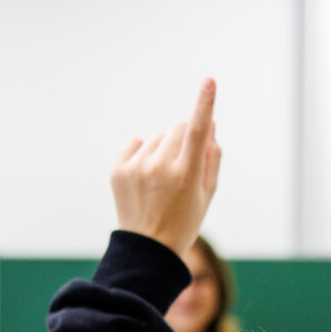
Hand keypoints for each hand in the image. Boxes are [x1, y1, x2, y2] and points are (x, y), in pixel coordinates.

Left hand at [110, 79, 221, 257]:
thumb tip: (209, 123)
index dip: (205, 104)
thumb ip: (212, 156)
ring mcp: (136, 168)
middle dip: (183, 141)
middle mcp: (159, 168)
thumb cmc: (184, 220)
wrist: (147, 249)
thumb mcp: (207, 193)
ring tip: (160, 180)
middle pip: (178, 128)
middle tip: (181, 169)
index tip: (209, 82)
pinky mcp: (118, 169)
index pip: (197, 132)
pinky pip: (136, 143)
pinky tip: (144, 177)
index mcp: (186, 175)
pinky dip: (142, 154)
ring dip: (162, 151)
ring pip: (158, 137)